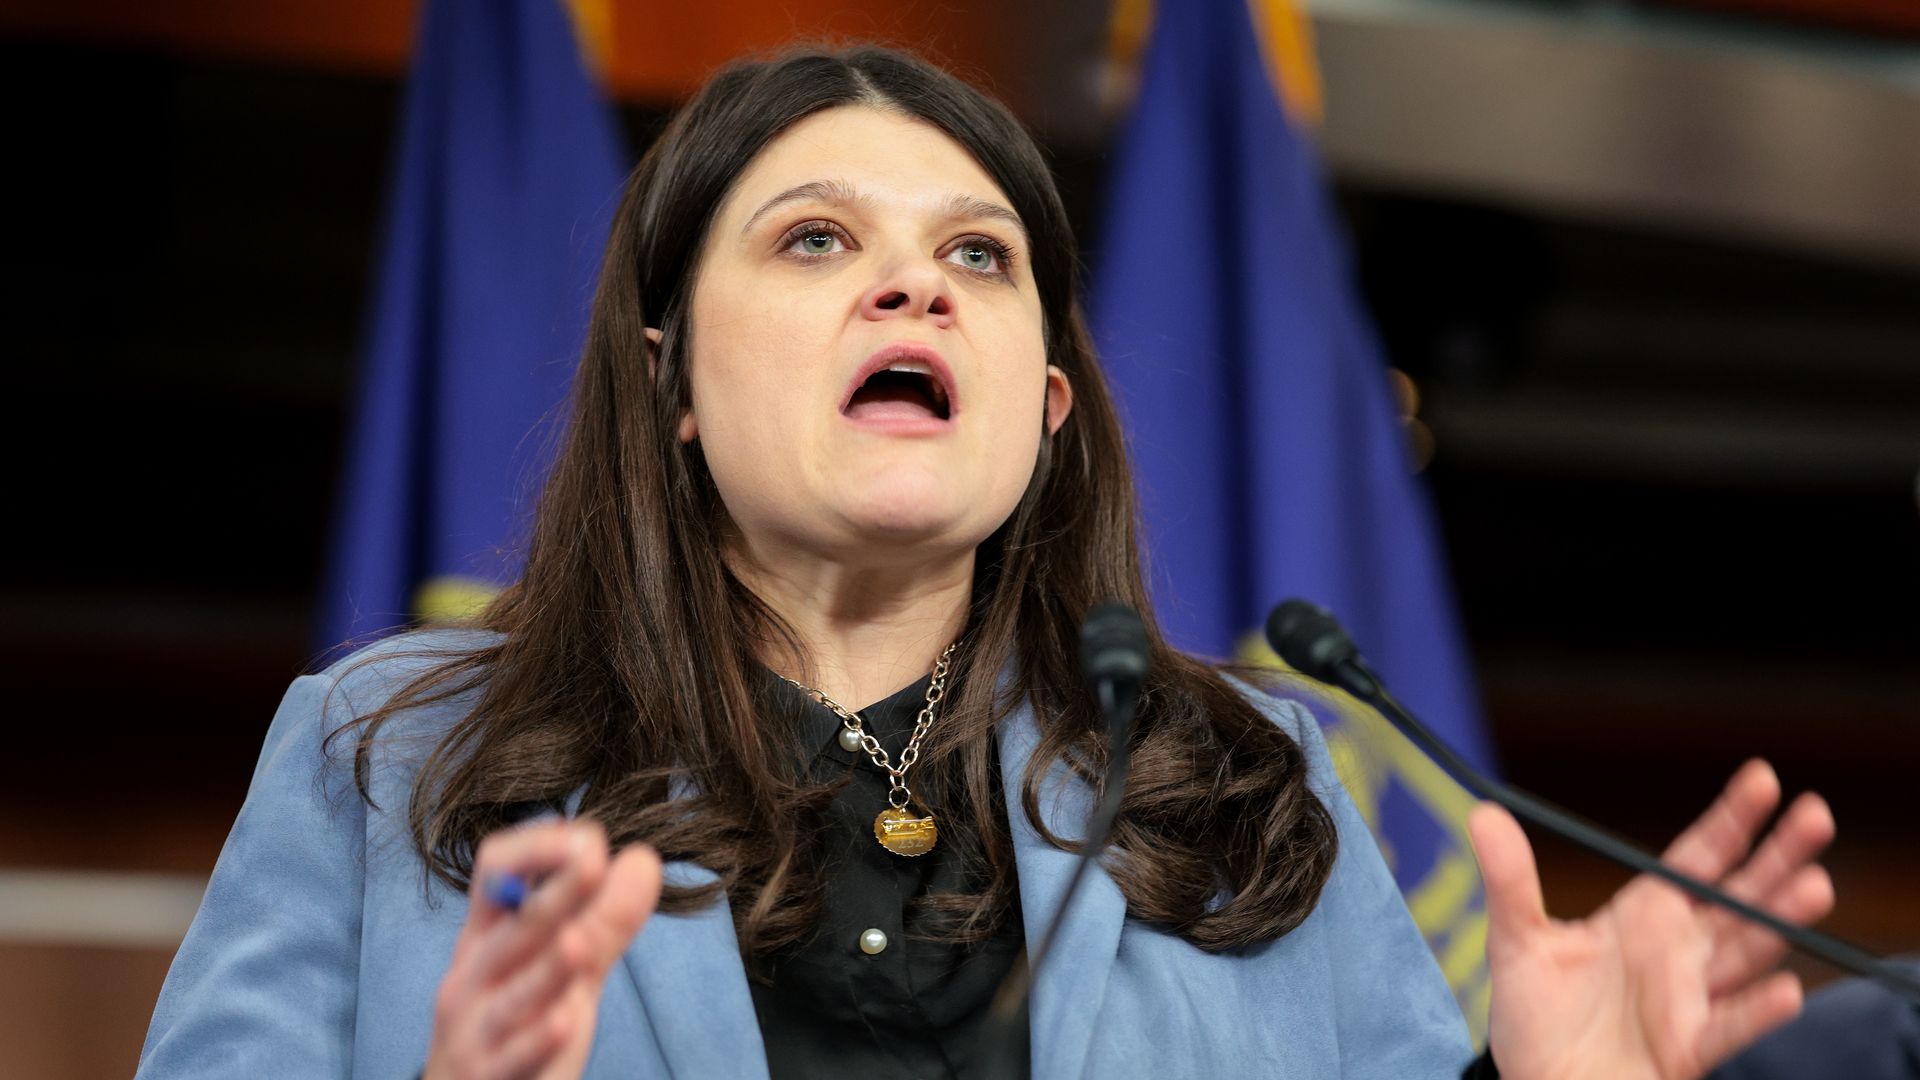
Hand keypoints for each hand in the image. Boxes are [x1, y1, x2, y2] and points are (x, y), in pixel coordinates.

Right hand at [423, 819, 662, 1079]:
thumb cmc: (516, 1026)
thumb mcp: (562, 968)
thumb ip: (602, 919)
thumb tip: (644, 857)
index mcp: (487, 936)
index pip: (495, 875)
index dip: (536, 849)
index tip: (589, 839)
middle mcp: (473, 976)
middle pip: (513, 929)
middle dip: (553, 895)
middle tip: (592, 861)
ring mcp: (477, 1028)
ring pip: (512, 996)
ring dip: (545, 969)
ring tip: (577, 943)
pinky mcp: (489, 1076)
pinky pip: (513, 1058)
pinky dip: (537, 1041)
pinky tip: (565, 1022)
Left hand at [1473, 759, 1836, 1079]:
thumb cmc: (1535, 1016)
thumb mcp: (1516, 941)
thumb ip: (1509, 880)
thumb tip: (1483, 813)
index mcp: (1643, 915)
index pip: (1696, 857)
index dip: (1730, 819)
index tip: (1762, 778)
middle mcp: (1677, 950)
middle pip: (1739, 895)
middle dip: (1778, 856)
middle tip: (1814, 815)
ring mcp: (1689, 997)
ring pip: (1747, 950)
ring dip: (1779, 920)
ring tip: (1813, 885)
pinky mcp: (1688, 1046)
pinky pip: (1729, 1025)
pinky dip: (1757, 1009)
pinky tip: (1785, 989)